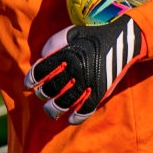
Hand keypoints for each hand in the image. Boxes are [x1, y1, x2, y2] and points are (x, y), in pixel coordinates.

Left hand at [24, 17, 145, 124]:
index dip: (32, 79)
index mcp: (67, 54)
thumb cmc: (93, 36)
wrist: (123, 40)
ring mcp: (88, 82)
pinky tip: (70, 119)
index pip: (42, 70)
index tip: (29, 84)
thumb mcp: (71, 32)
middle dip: (43, 94)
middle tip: (42, 94)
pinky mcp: (100, 91)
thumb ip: (54, 43)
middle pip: (51, 88)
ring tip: (51, 110)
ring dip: (55, 109)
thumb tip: (41, 57)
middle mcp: (76, 69)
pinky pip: (86, 109)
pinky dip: (77, 117)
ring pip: (65, 102)